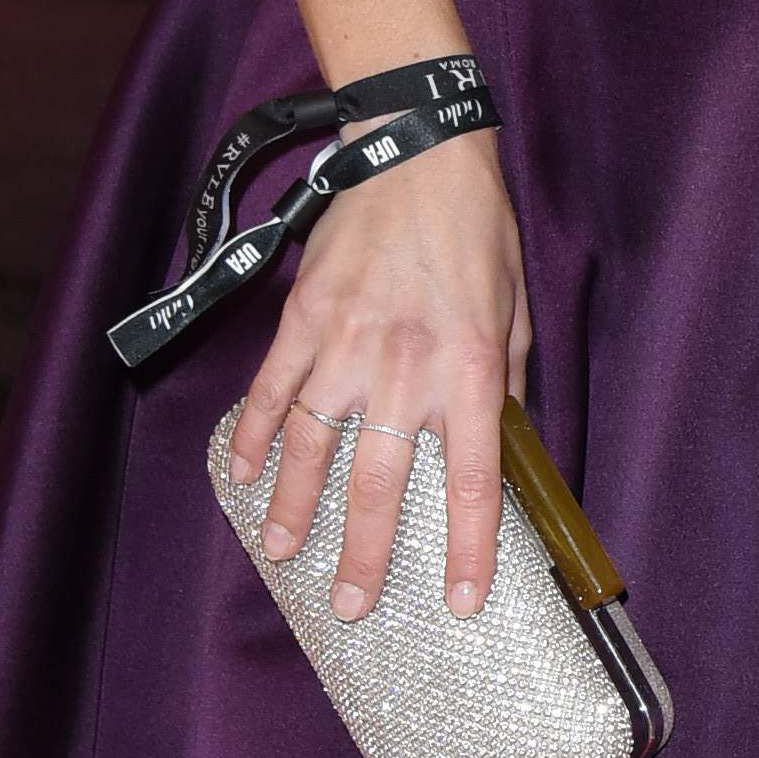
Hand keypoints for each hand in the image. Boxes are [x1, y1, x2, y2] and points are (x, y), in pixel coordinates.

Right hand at [235, 130, 529, 623]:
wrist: (419, 152)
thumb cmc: (478, 232)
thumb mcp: (518, 308)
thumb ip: (508, 384)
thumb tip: (509, 449)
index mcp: (472, 368)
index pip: (474, 479)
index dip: (468, 547)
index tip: (460, 601)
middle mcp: (407, 366)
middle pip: (381, 481)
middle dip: (364, 553)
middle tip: (351, 605)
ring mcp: (347, 343)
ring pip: (315, 446)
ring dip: (295, 507)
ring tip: (283, 553)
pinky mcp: (303, 317)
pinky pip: (273, 389)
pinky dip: (254, 434)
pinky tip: (241, 473)